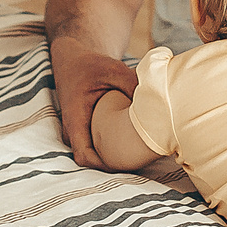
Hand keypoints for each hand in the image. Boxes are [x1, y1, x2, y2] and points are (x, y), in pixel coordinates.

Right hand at [51, 38, 137, 167]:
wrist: (74, 60)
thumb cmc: (91, 64)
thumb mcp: (112, 69)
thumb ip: (131, 84)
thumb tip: (153, 100)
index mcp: (75, 118)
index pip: (83, 155)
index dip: (102, 166)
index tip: (124, 165)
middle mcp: (73, 129)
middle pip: (89, 160)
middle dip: (111, 165)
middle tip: (139, 163)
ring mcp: (77, 130)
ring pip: (92, 154)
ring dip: (111, 158)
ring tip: (137, 156)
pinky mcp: (84, 129)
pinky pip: (94, 146)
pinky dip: (110, 148)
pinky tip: (131, 144)